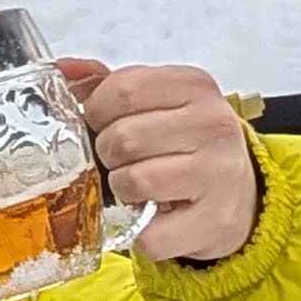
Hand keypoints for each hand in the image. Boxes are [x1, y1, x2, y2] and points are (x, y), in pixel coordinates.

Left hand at [59, 58, 257, 264]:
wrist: (238, 196)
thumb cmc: (186, 145)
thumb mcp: (156, 102)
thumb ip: (107, 84)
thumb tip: (63, 70)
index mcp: (195, 86)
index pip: (123, 89)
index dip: (97, 111)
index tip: (102, 122)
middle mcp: (213, 125)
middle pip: (122, 137)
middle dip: (107, 153)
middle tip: (122, 160)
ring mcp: (218, 174)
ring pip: (132, 180)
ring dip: (121, 189)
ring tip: (138, 186)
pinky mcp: (214, 221)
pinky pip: (148, 230)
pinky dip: (138, 230)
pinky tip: (153, 215)